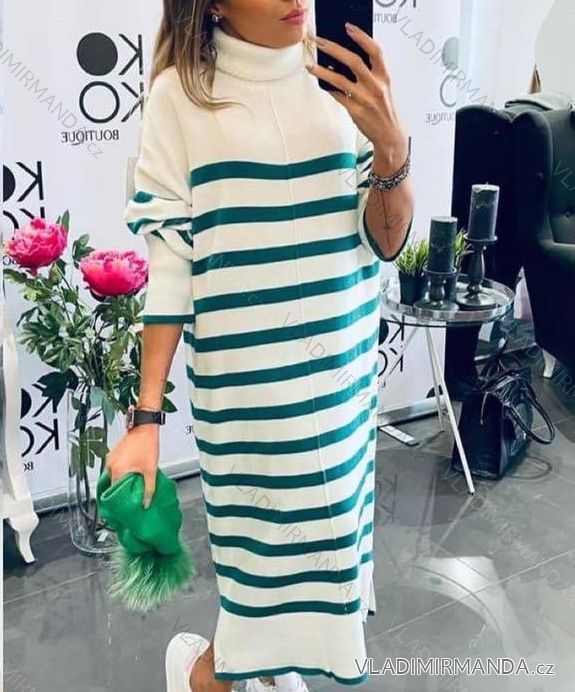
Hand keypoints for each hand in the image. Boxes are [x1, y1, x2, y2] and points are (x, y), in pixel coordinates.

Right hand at [105, 425, 159, 508]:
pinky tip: (130, 476)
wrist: (144, 426)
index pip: (112, 492)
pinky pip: (114, 469)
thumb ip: (149, 488)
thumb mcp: (151, 469)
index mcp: (117, 470)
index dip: (119, 501)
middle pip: (111, 486)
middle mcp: (111, 465)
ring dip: (120, 483)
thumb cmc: (147, 444)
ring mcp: (111, 459)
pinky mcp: (114, 455)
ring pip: (113, 477)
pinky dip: (120, 474)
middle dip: (120, 493)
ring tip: (130, 487)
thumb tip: (146, 502)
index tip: (124, 506)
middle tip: (128, 499)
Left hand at [306, 23, 407, 159]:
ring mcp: (365, 99)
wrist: (389, 134)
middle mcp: (375, 86)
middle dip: (334, 49)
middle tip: (320, 42)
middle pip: (354, 61)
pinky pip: (338, 96)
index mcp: (384, 77)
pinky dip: (329, 88)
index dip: (362, 37)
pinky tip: (321, 82)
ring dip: (323, 71)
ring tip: (310, 65)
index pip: (375, 51)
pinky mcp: (356, 111)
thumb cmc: (383, 109)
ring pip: (340, 80)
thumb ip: (369, 74)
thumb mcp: (382, 87)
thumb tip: (344, 60)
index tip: (348, 28)